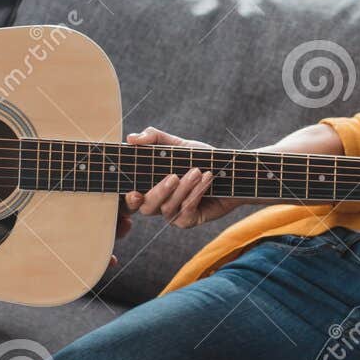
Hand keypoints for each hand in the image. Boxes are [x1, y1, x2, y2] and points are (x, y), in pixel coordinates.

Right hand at [122, 127, 242, 229]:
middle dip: (160, 192)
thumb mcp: (178, 144)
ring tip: (198, 171)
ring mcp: (173, 214)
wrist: (230, 170)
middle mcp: (158, 203)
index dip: (129, 200)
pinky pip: (186, 213)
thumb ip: (154, 138)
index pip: (131, 200)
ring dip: (184, 189)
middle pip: (147, 208)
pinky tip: (206, 179)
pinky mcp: (189, 221)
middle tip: (174, 176)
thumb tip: (131, 138)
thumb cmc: (201, 158)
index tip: (134, 192)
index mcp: (150, 187)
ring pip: (168, 209)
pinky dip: (196, 195)